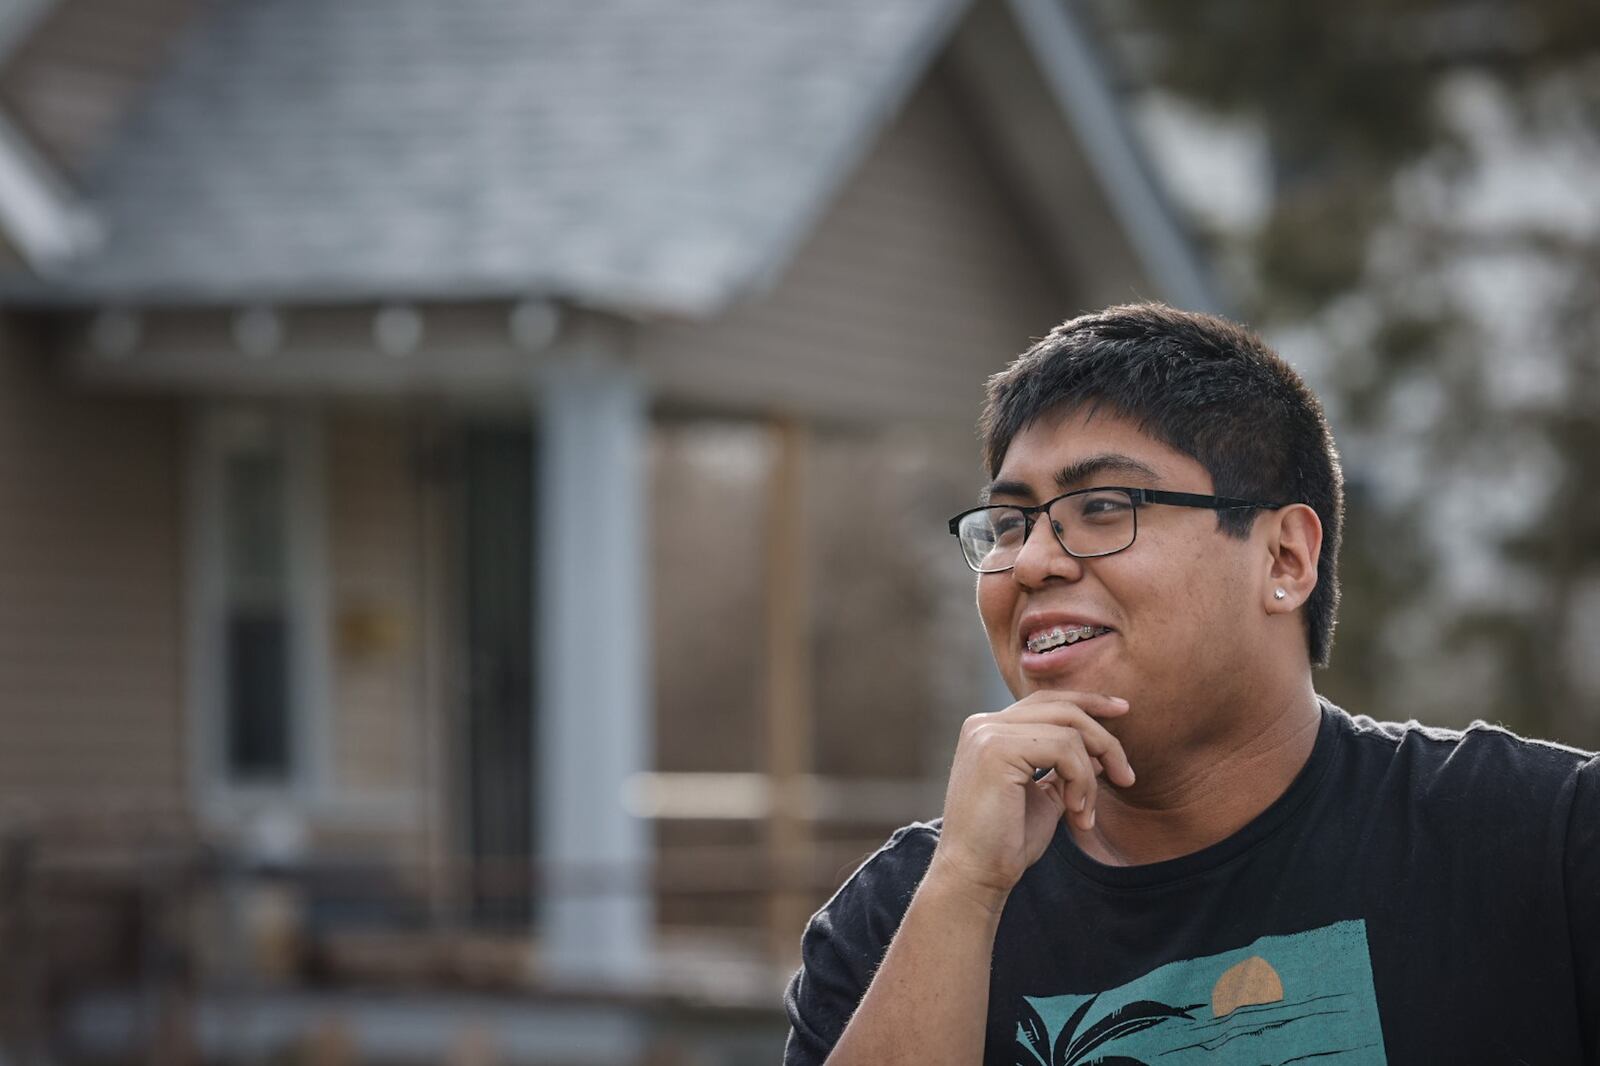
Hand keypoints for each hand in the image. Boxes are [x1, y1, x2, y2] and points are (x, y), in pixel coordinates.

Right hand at [929, 691, 1134, 908]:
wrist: (975, 874)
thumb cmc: (1006, 842)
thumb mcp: (1043, 796)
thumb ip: (1064, 768)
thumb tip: (1100, 750)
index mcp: (990, 730)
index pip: (1048, 701)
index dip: (1089, 702)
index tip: (1123, 711)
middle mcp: (983, 724)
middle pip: (1063, 708)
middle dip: (1105, 739)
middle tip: (1126, 777)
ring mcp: (987, 733)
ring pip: (1069, 730)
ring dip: (1090, 776)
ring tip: (1085, 814)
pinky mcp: (997, 749)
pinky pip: (1063, 748)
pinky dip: (1082, 781)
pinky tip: (1076, 812)